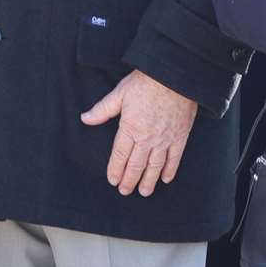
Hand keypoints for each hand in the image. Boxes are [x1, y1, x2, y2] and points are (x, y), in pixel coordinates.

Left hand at [81, 70, 198, 196]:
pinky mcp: (180, 136)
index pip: (120, 156)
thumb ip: (102, 109)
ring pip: (155, 166)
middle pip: (136, 165)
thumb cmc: (146, 81)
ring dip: (148, 181)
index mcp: (130, 127)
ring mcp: (165, 138)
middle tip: (126, 191)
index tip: (113, 181)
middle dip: (130, 180)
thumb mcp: (120, 92)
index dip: (115, 170)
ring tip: (144, 192)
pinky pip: (174, 158)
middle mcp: (147, 137)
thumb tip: (85, 118)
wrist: (175, 74)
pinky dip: (170, 170)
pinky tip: (165, 178)